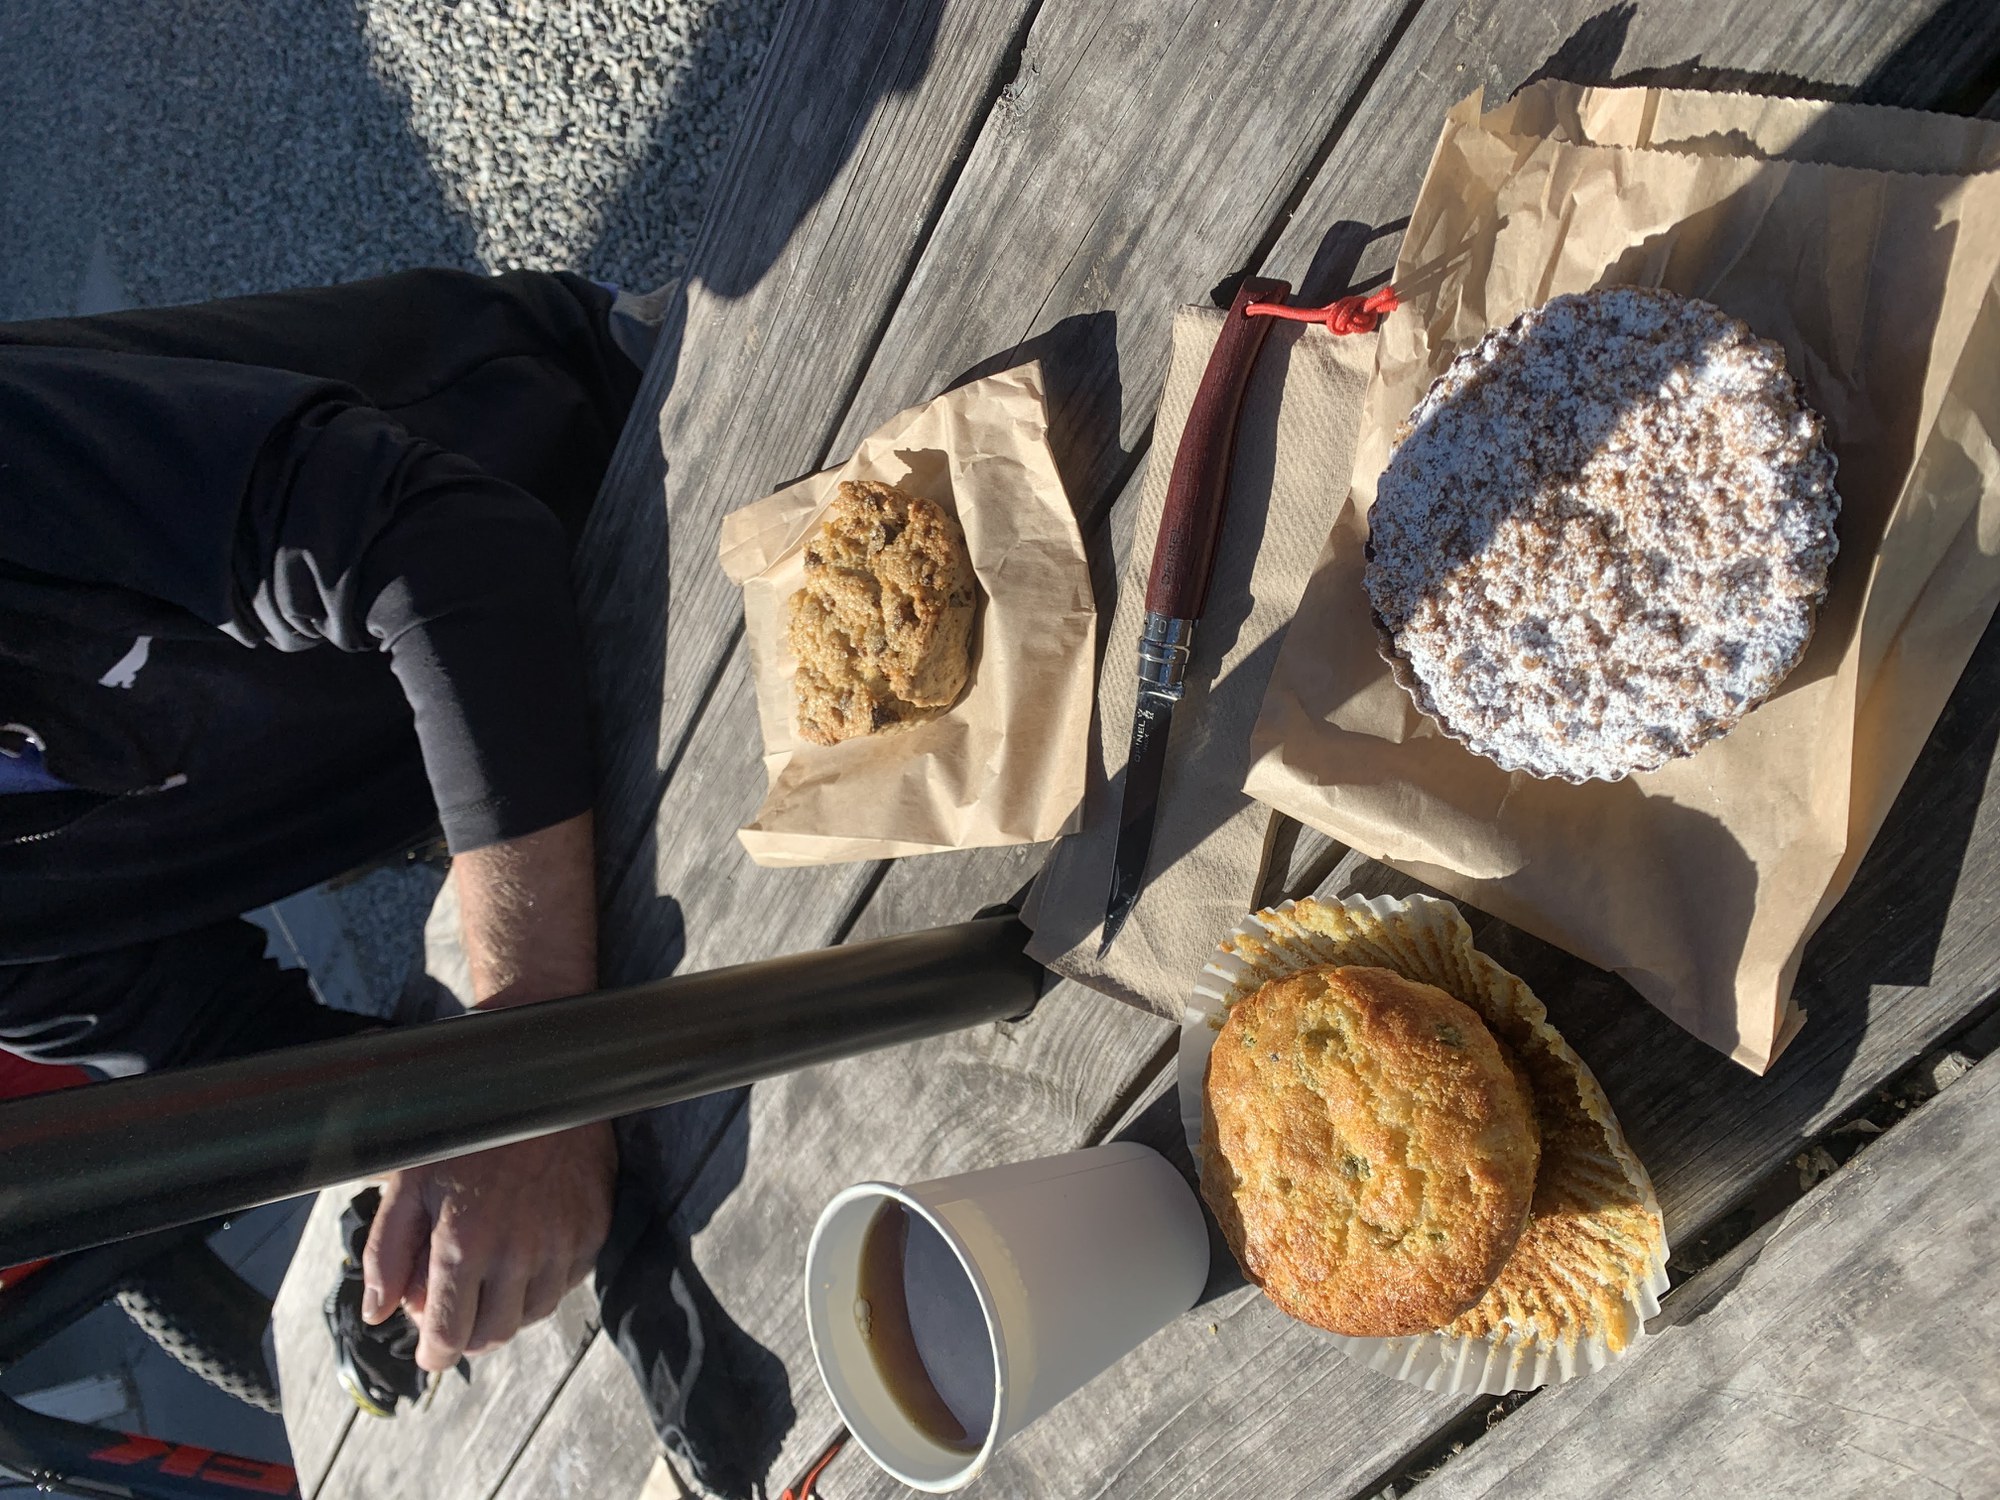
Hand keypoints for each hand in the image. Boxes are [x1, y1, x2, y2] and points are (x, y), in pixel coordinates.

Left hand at [361, 1120, 616, 1371]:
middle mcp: (517, 1253)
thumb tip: (378, 1312)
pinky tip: (528, 1254)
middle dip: (469, 1336)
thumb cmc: (470, 1130)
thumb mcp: (411, 1180)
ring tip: (492, 1277)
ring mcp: (561, 1244)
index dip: (434, 1355)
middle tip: (458, 1310)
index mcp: (463, 1244)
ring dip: (508, 1309)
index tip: (431, 1350)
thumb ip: (387, 1252)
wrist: (544, 1086)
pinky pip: (567, 1284)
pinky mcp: (592, 1231)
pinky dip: (544, 1283)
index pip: (449, 1337)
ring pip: (533, 1315)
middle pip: (494, 1336)